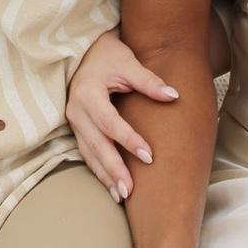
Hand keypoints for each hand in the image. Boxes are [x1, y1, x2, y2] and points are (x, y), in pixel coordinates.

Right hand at [65, 29, 178, 201]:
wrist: (86, 52)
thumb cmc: (109, 56)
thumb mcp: (128, 63)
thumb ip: (149, 81)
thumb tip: (174, 96)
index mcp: (88, 93)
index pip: (110, 122)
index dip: (128, 139)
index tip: (149, 156)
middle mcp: (77, 110)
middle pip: (96, 144)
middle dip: (113, 168)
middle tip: (130, 190)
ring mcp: (74, 121)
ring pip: (89, 153)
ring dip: (105, 175)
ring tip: (122, 195)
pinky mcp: (77, 129)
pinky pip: (86, 153)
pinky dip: (99, 171)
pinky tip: (111, 187)